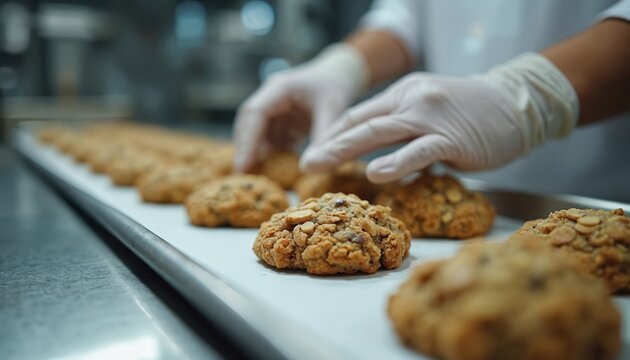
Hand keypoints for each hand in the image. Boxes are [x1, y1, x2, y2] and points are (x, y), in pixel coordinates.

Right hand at [233, 44, 366, 171]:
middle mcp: (271, 97)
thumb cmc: (336, 86)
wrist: (341, 74)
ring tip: (256, 177)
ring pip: (256, 133)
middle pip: (248, 123)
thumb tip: (310, 166)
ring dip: (256, 153)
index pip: (256, 113)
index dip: (248, 141)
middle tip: (242, 176)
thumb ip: (322, 137)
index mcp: (280, 88)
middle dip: (245, 149)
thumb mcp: (333, 110)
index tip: (244, 165)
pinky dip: (270, 154)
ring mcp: (274, 109)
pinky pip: (270, 139)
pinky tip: (274, 172)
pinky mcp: (281, 120)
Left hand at [301, 53, 578, 182]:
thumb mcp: (430, 111)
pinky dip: (395, 163)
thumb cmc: (473, 114)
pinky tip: (375, 174)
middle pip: (361, 122)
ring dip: (345, 150)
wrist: (517, 103)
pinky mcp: (451, 137)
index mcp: (404, 94)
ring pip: (380, 132)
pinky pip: (418, 151)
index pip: (360, 115)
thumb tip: (379, 158)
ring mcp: (430, 117)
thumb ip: (404, 131)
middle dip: (329, 144)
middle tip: (304, 162)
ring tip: (319, 165)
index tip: (313, 152)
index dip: (334, 134)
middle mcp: (412, 100)